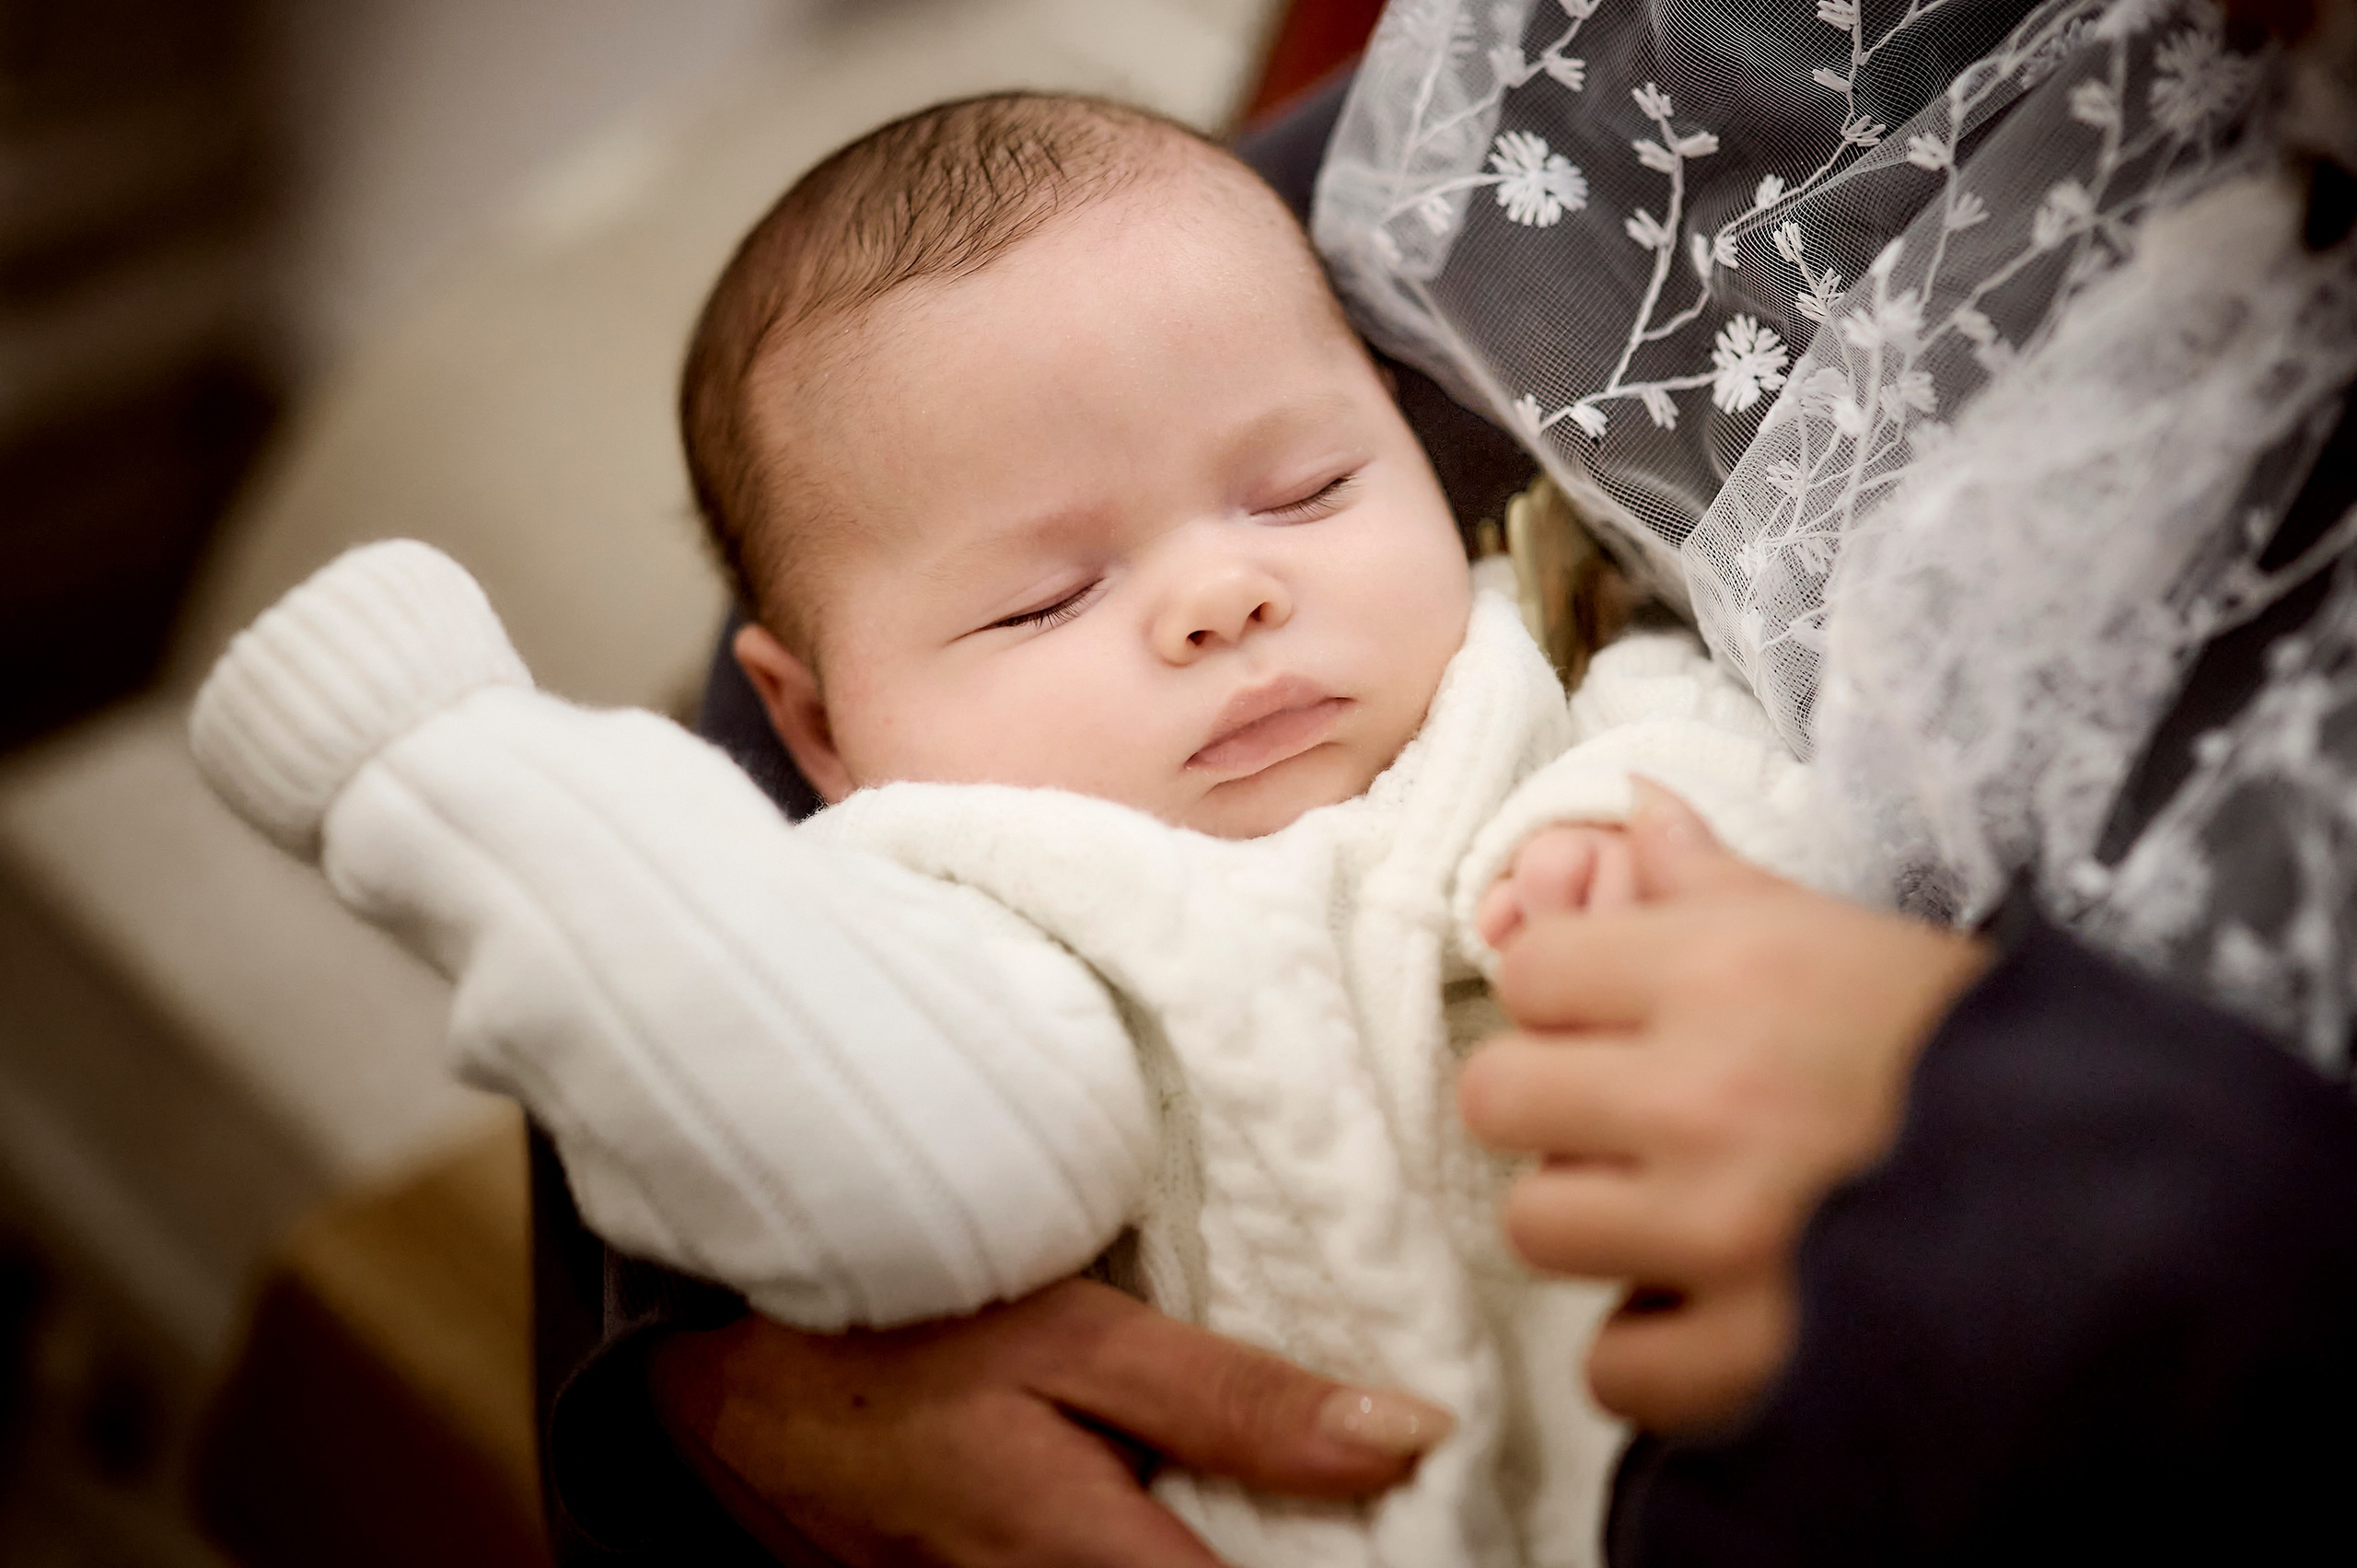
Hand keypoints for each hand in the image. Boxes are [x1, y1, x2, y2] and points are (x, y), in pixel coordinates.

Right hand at [647, 1277, 1452, 1566]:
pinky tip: (1186, 1509)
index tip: (1435, 1525)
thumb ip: (1235, 1400)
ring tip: (1298, 1506)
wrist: (734, 1382)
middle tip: (1375, 1502)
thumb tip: (1404, 1438)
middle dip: (1308, 1557)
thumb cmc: (904, 1335)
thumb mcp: (1079, 1337)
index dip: (1373, 1565)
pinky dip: (1166, 1550)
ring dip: (1238, 1551)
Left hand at [1458, 782, 1987, 1435]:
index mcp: (1733, 968)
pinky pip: (1613, 1363)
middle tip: (1634, 1127)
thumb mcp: (1860, 940)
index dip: (1568, 1001)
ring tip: (1684, 1220)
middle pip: (1497, 1093)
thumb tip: (1633, 809)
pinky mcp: (1751, 1359)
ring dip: (1598, 1229)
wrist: (2137, 1203)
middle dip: (1555, 1109)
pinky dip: (1658, 1355)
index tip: (1619, 1026)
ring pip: (1537, 1222)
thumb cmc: (1988, 1057)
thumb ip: (1722, 885)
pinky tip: (1721, 1316)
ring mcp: (1722, 1232)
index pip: (1530, 969)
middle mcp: (1707, 1091)